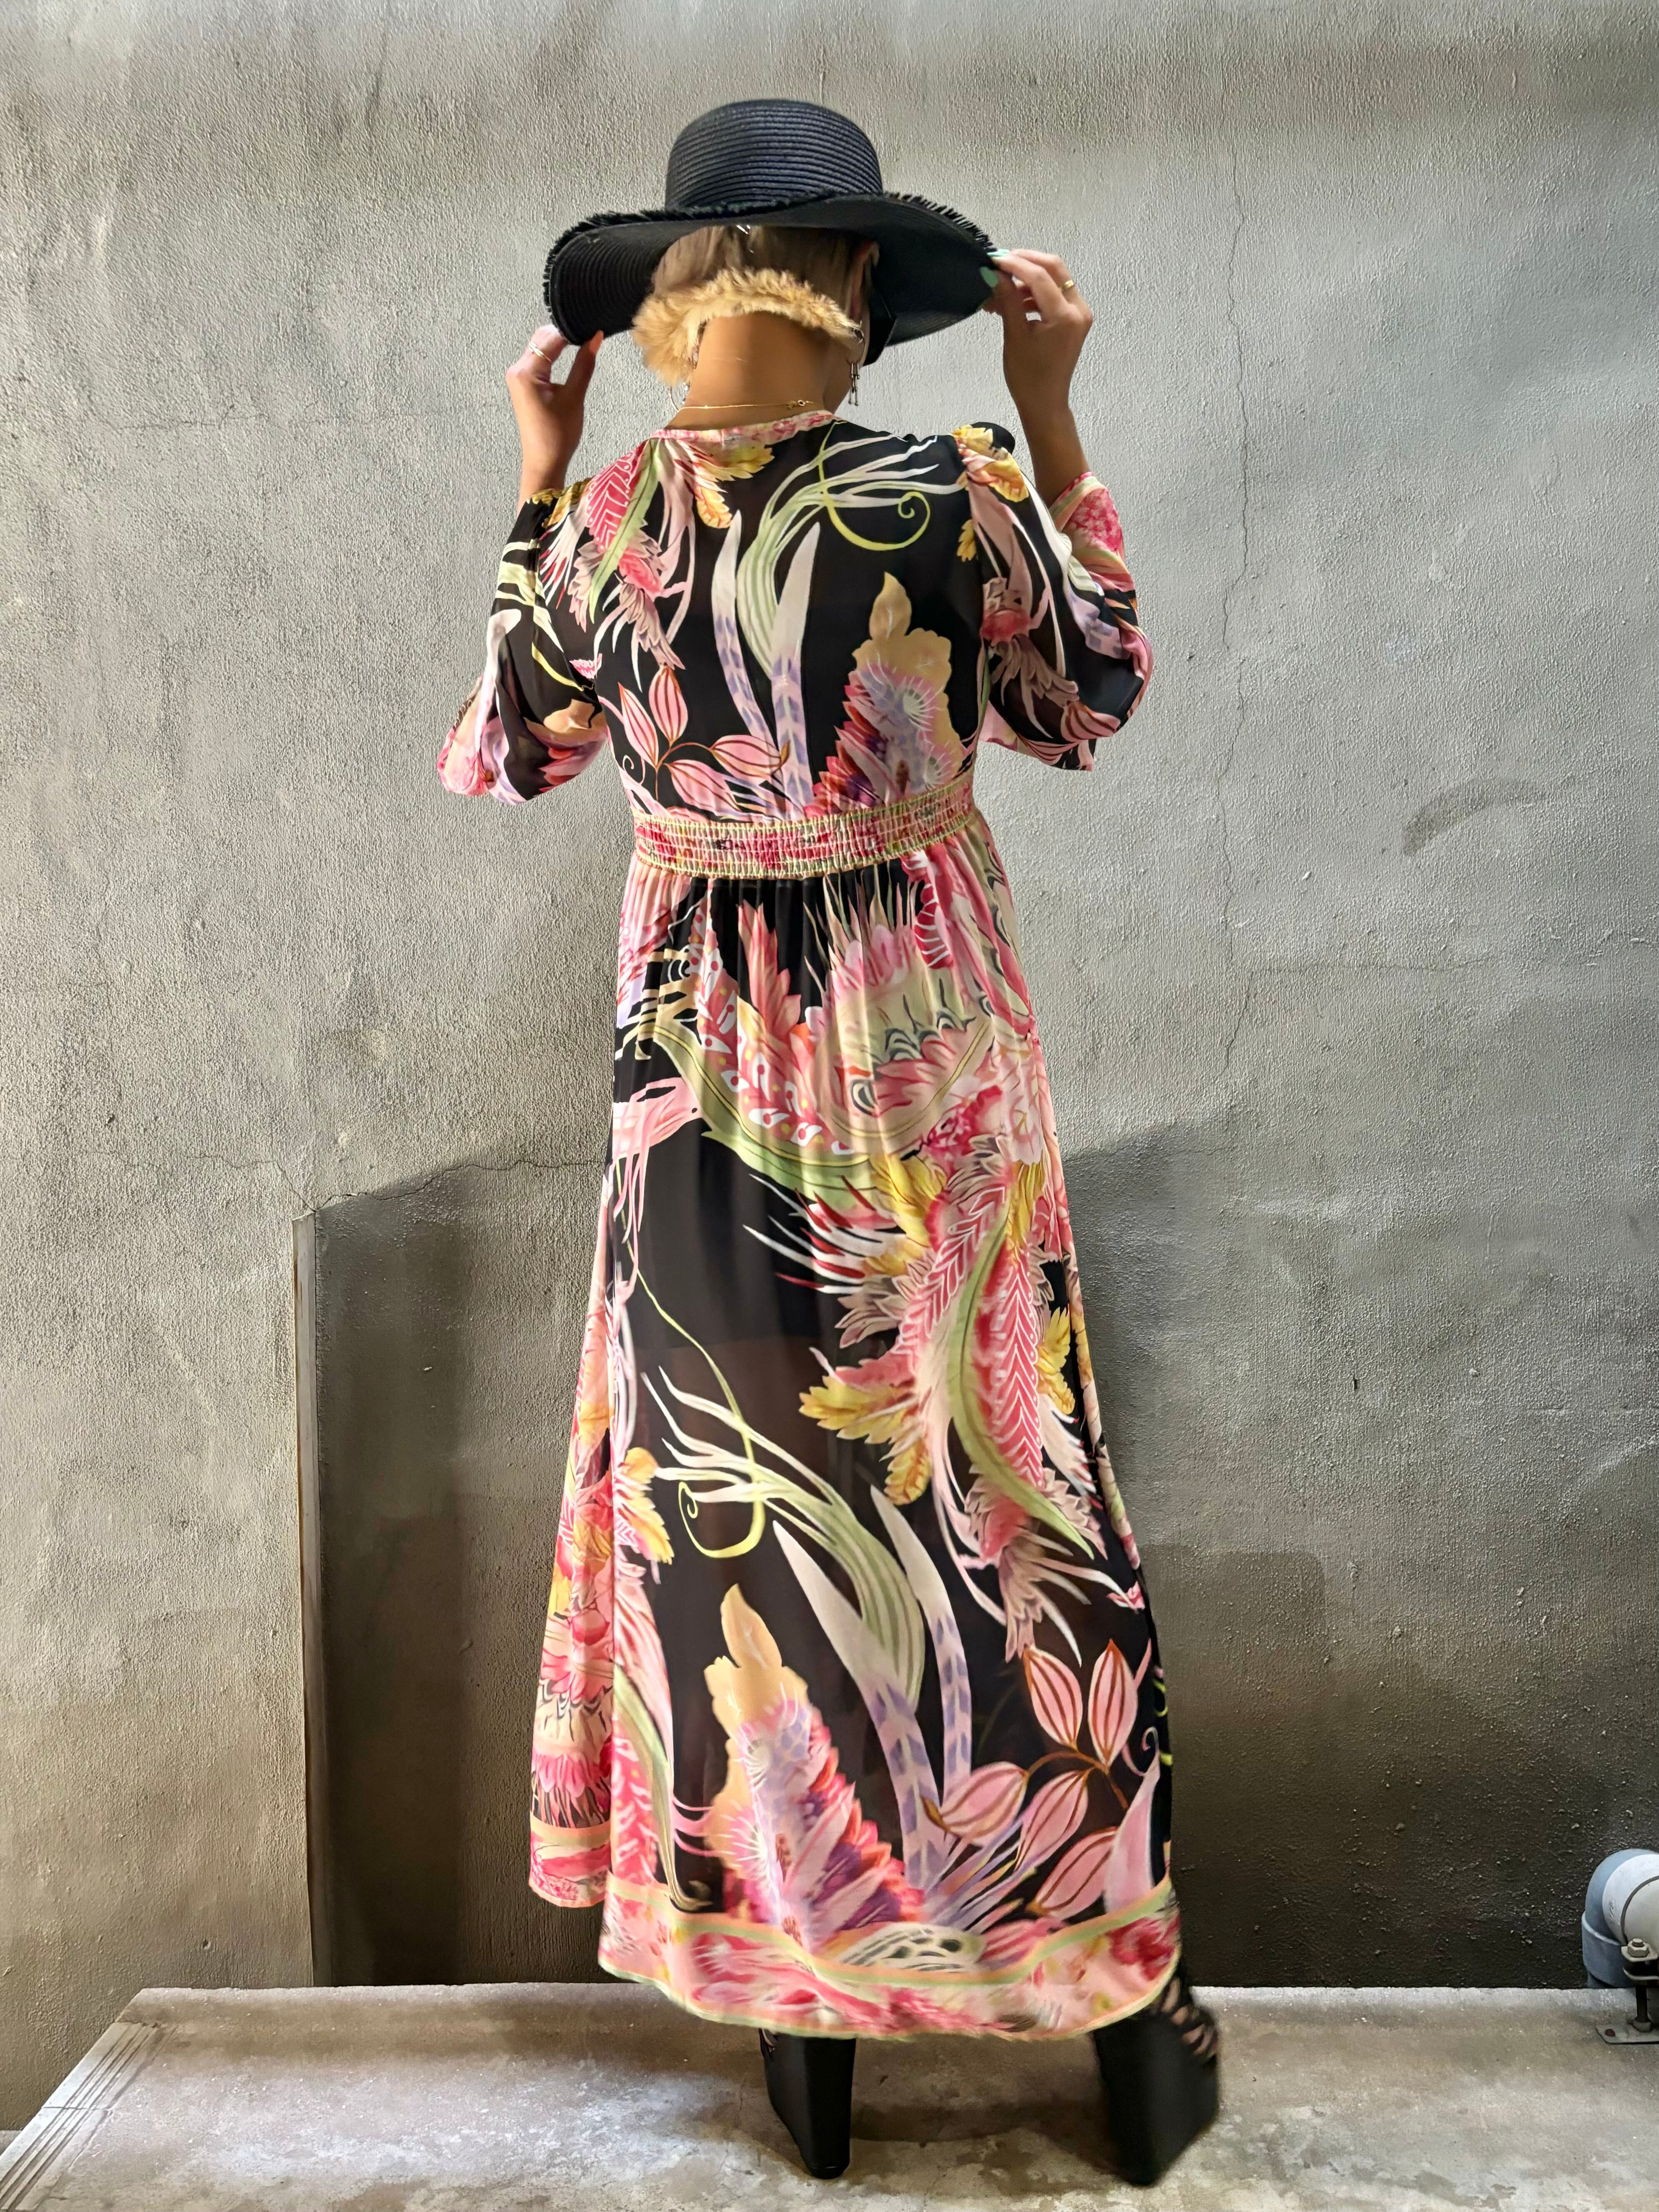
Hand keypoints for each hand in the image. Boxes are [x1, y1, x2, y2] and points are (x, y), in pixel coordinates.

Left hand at [506, 325, 600, 500]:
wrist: (544, 462)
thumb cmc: (559, 434)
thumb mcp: (575, 397)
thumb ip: (584, 364)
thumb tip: (596, 336)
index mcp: (526, 372)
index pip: (551, 338)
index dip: (573, 331)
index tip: (593, 327)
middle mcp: (517, 369)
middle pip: (542, 338)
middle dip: (565, 334)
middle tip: (589, 334)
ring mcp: (517, 375)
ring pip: (540, 346)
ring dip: (559, 343)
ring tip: (582, 343)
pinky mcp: (522, 382)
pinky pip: (538, 358)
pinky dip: (553, 354)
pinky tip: (568, 355)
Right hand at [981, 249, 1090, 503]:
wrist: (1045, 404)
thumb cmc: (1028, 378)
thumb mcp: (1015, 335)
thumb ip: (1008, 299)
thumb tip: (994, 273)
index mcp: (1066, 316)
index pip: (1040, 276)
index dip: (1015, 263)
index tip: (993, 259)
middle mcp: (1078, 310)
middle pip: (1053, 268)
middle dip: (1025, 261)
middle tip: (999, 262)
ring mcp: (1079, 313)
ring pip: (1054, 279)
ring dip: (1027, 278)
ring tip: (1000, 288)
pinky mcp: (1074, 318)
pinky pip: (1055, 294)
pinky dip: (1034, 292)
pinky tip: (1012, 300)